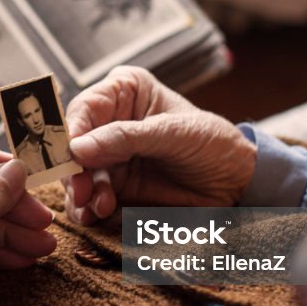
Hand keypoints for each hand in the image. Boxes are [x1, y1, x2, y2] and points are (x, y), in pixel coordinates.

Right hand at [63, 66, 255, 223]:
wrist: (237, 183)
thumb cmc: (212, 143)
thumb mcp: (172, 134)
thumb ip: (125, 138)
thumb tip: (78, 147)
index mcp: (123, 92)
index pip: (84, 108)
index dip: (71, 131)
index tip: (70, 155)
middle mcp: (109, 122)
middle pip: (72, 144)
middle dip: (73, 169)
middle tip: (81, 190)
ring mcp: (108, 156)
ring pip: (75, 174)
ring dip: (80, 192)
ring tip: (99, 205)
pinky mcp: (113, 186)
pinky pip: (87, 198)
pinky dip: (87, 208)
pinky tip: (97, 213)